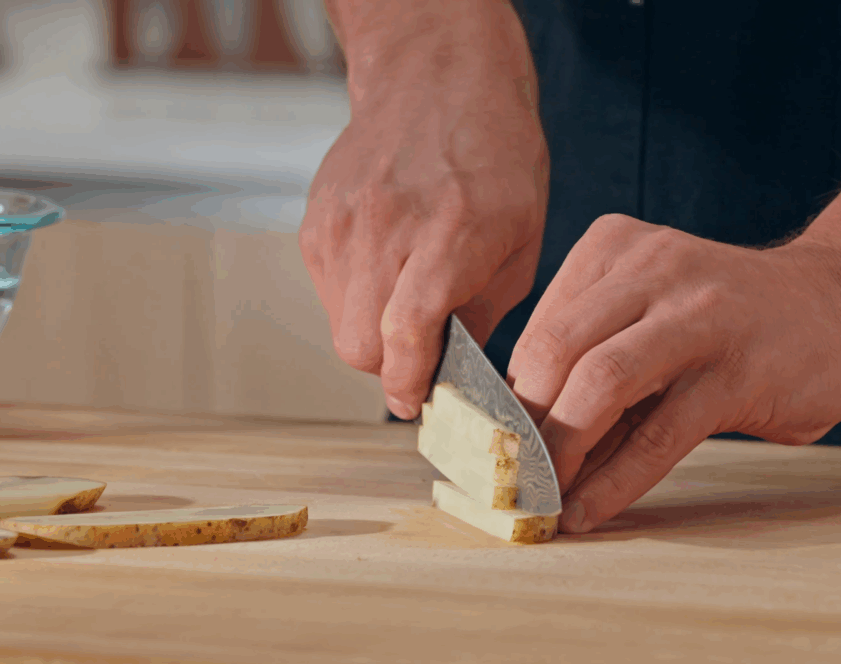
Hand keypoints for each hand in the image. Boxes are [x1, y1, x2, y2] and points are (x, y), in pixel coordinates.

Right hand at [299, 2, 547, 418]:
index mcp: (450, 233)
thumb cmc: (496, 158)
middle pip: (360, 345)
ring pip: (340, 324)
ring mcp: (343, 223)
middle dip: (390, 369)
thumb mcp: (522, 239)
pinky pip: (330, 291)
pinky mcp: (318, 221)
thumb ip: (485, 311)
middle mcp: (387, 228)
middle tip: (422, 358)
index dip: (407, 382)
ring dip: (373, 335)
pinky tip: (390, 270)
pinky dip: (357, 300)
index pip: (406, 331)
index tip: (416, 404)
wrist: (439, 81)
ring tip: (410, 302)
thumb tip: (456, 372)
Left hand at [507, 215, 840, 532]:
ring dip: (563, 453)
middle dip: (525, 427)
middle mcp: (652, 268)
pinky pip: (658, 434)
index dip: (508, 399)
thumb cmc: (733, 318)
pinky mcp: (737, 369)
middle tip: (513, 479)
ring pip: (599, 384)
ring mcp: (698, 315)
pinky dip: (615, 481)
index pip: (539, 329)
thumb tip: (526, 436)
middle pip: (555, 351)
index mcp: (616, 247)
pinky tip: (591, 511)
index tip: (493, 450)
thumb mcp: (656, 309)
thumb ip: (597, 353)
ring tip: (546, 498)